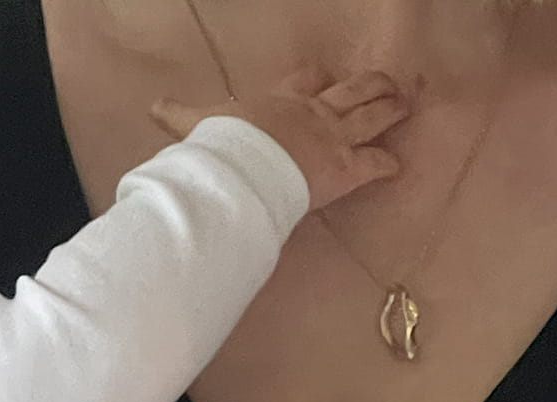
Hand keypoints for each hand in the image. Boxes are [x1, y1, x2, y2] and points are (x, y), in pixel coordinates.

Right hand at [152, 67, 407, 210]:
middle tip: (387, 82)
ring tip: (405, 104)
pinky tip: (397, 165)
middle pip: (349, 92)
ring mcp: (333, 138)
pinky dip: (386, 164)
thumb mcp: (199, 123)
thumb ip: (179, 116)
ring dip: (389, 109)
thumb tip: (152, 107)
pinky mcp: (345, 168)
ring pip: (370, 115)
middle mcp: (313, 113)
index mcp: (282, 101)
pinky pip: (373, 163)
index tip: (324, 77)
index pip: (306, 82)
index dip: (317, 80)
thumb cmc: (224, 146)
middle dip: (370, 86)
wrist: (244, 168)